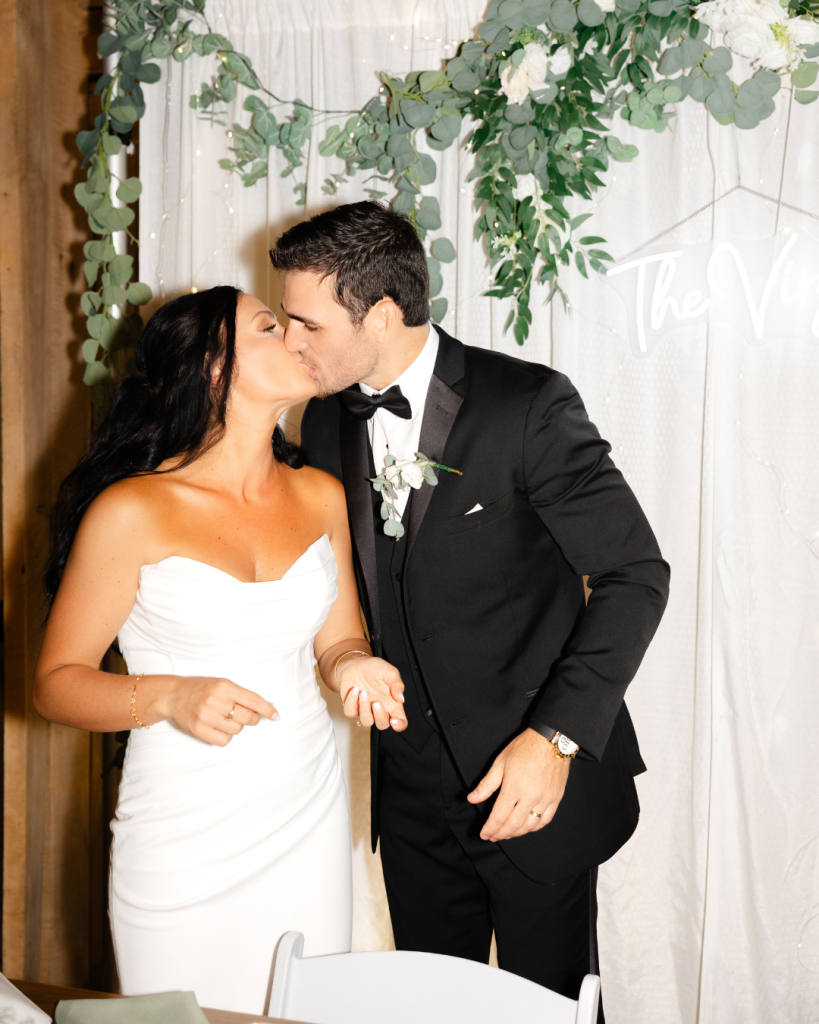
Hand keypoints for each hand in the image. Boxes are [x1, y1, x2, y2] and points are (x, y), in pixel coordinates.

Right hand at [159, 677, 277, 746]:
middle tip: (246, 716)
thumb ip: (241, 695)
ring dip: (236, 727)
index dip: (267, 709)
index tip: (276, 716)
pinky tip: (219, 727)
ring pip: (237, 730)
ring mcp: (205, 716)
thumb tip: (265, 707)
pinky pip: (224, 740)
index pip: (252, 699)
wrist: (173, 695)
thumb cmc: (201, 689)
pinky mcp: (198, 730)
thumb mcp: (221, 684)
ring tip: (225, 718)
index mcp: (223, 686)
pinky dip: (226, 736)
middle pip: (247, 718)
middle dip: (252, 719)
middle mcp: (214, 700)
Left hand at [339, 656, 406, 731]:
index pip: (400, 721)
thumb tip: (401, 698)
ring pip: (366, 721)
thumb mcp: (390, 672)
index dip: (399, 725)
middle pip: (382, 725)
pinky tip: (355, 689)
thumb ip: (397, 684)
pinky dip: (352, 702)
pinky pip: (350, 713)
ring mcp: (365, 709)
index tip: (394, 720)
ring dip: (364, 708)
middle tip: (376, 703)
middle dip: (379, 716)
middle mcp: (380, 709)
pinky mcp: (352, 706)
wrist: (357, 664)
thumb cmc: (375, 668)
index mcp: (392, 703)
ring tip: (363, 692)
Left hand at [467, 728, 569, 840]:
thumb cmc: (524, 748)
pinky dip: (535, 827)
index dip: (490, 828)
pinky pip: (545, 820)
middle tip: (493, 837)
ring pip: (530, 826)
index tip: (484, 834)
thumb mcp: (500, 762)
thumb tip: (472, 798)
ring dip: (517, 833)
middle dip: (501, 834)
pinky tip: (527, 828)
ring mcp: (545, 799)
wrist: (551, 740)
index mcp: (513, 787)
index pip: (499, 816)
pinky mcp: (556, 798)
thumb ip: (487, 784)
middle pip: (513, 825)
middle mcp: (530, 796)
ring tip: (507, 834)